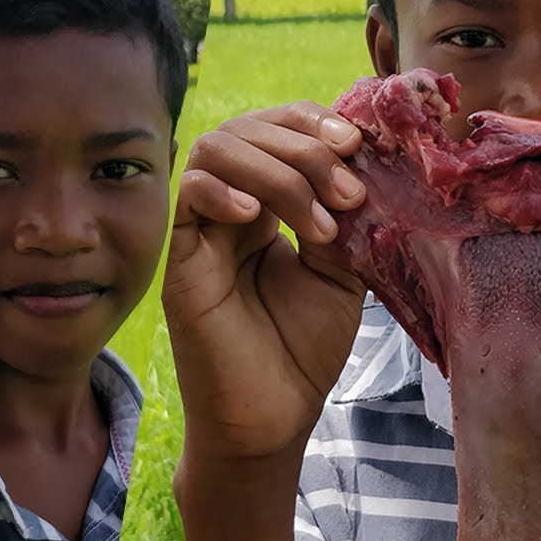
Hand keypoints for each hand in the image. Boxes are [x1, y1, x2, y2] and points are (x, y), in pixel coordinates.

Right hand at [162, 102, 369, 462]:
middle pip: (251, 128)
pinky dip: (224, 190)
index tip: (358, 146)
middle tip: (347, 194)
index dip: (316, 123)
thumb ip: (340, 215)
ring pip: (218, 148)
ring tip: (315, 225)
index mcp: (272, 204)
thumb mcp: (341, 272)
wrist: (271, 418)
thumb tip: (353, 162)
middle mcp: (234, 206)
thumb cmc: (303, 350)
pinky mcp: (181, 256)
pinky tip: (258, 219)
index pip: (282, 128)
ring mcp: (205, 228)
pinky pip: (189, 192)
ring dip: (276, 171)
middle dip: (305, 148)